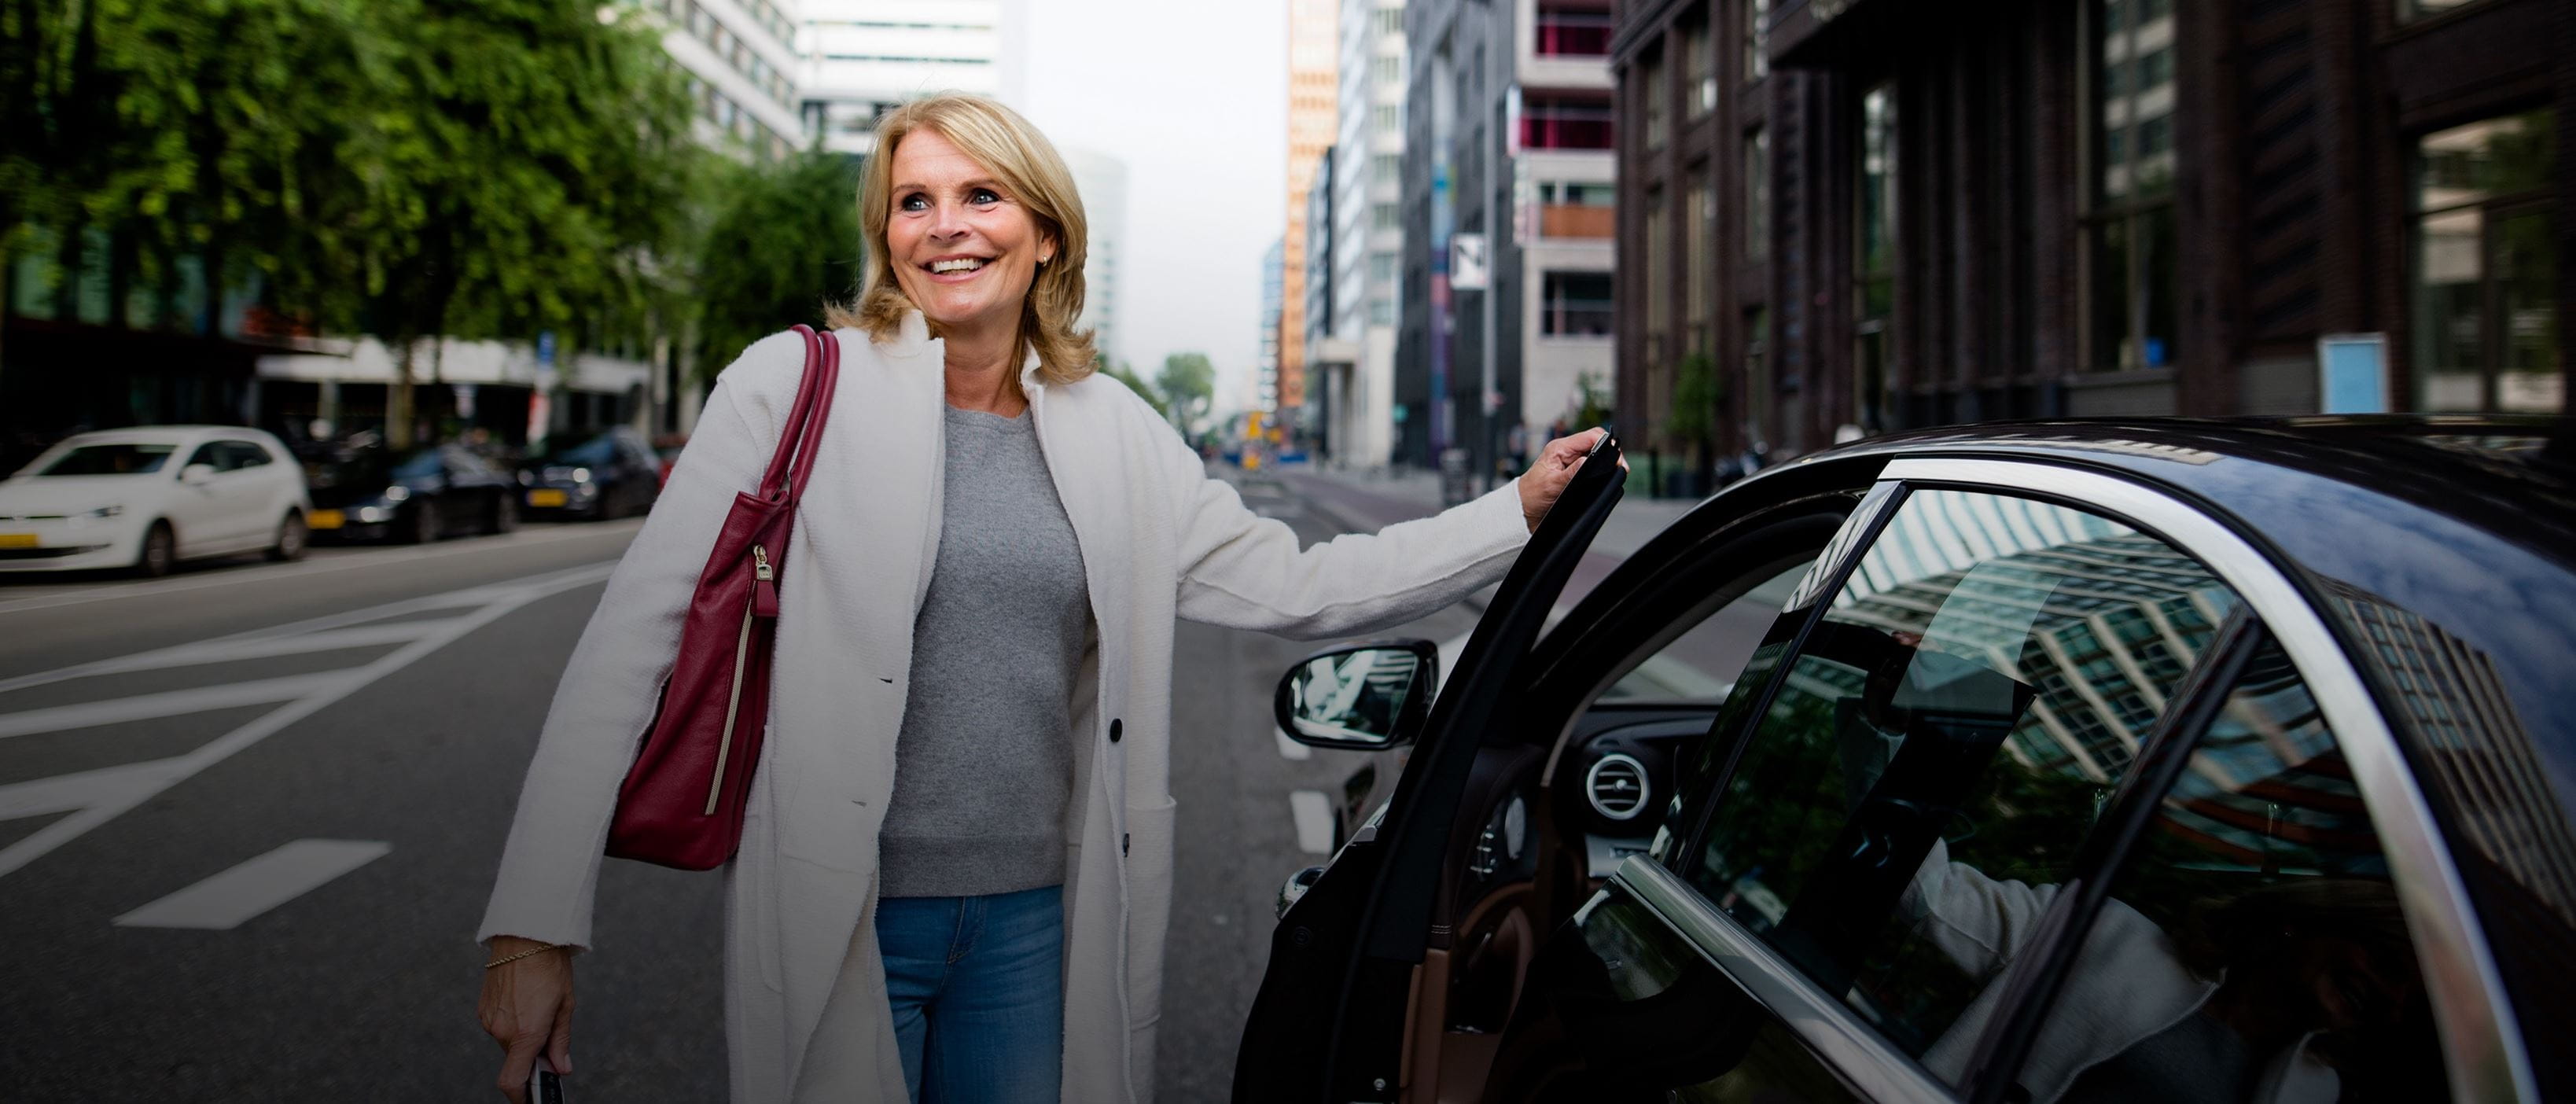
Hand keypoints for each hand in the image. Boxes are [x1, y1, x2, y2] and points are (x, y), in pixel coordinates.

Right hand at [479, 936, 574, 1101]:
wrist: (525, 934)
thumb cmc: (549, 966)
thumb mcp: (565, 1005)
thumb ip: (560, 1042)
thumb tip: (560, 1068)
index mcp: (525, 1033)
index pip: (512, 1081)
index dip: (521, 1096)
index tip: (531, 1098)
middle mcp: (501, 1031)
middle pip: (516, 1058)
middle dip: (532, 1052)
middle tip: (550, 1029)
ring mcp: (489, 1020)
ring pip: (508, 1041)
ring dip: (522, 1034)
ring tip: (538, 1005)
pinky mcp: (483, 1009)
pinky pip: (499, 1025)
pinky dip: (512, 1021)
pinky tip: (524, 999)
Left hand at [1517, 427, 1622, 531]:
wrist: (1523, 510)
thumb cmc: (1532, 496)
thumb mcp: (1552, 485)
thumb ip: (1571, 473)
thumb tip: (1587, 461)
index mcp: (1559, 448)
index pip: (1590, 436)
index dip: (1607, 443)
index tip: (1616, 458)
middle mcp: (1566, 452)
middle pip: (1596, 443)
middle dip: (1610, 453)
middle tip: (1620, 467)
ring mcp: (1570, 461)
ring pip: (1595, 453)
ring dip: (1606, 461)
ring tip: (1615, 471)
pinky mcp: (1573, 471)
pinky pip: (1591, 465)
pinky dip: (1600, 469)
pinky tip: (1605, 477)